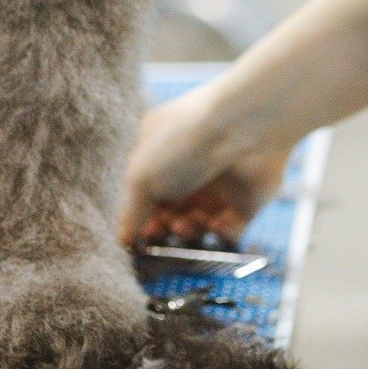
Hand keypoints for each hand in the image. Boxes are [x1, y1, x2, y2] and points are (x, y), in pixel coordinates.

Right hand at [117, 80, 289, 247]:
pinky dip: (221, 233)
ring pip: (199, 224)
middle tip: (164, 229)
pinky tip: (215, 224)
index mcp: (160, 156)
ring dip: (190, 230)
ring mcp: (218, 186)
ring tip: (186, 224)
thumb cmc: (182, 142)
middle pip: (173, 213)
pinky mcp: (245, 200)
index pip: (148, 195)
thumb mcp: (142, 176)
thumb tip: (122, 240)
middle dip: (166, 226)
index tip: (140, 237)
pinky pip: (231, 228)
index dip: (143, 218)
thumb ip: (131, 212)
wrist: (239, 128)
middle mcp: (188, 170)